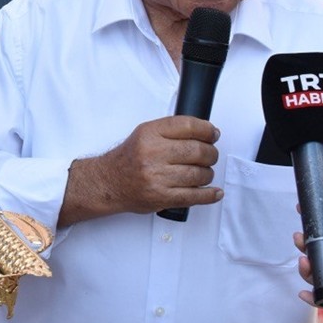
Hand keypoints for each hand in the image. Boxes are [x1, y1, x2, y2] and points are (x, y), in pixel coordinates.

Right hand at [60, 116, 221, 225]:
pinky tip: (213, 192)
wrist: (108, 182)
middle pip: (198, 150)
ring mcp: (157, 177)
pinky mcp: (162, 197)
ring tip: (202, 173)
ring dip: (207, 174)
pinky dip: (209, 195)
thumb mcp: (144, 134)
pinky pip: (194, 196)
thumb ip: (171, 131)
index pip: (188, 126)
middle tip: (209, 155)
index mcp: (149, 134)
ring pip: (200, 174)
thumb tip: (206, 132)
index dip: (207, 130)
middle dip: (211, 153)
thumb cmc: (128, 159)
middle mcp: (152, 153)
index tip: (212, 134)